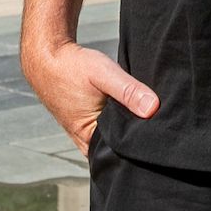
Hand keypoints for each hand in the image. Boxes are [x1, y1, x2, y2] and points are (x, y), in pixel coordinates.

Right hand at [21, 39, 158, 154]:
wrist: (49, 59)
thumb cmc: (73, 67)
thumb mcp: (104, 74)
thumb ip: (128, 91)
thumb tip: (153, 108)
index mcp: (89, 138)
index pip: (123, 151)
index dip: (142, 141)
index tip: (161, 130)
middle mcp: (87, 142)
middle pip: (120, 146)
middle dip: (138, 134)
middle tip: (158, 120)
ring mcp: (87, 134)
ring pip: (116, 136)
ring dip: (129, 125)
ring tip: (146, 112)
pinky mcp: (89, 124)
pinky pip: (110, 128)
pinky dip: (121, 119)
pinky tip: (133, 108)